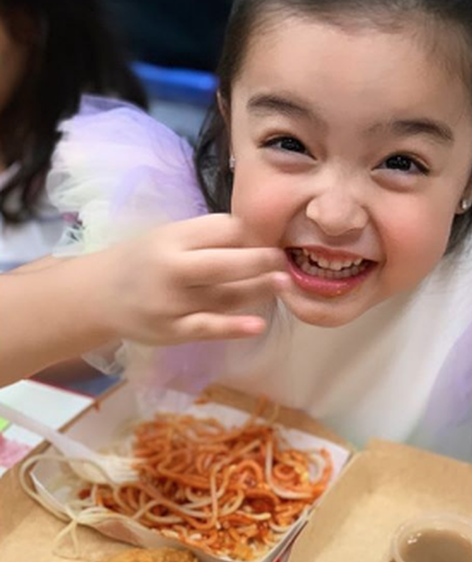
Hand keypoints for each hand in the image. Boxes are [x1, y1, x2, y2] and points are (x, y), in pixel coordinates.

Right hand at [92, 214, 289, 343]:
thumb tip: (257, 237)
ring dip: (258, 290)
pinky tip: (258, 324)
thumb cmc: (142, 262)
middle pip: (224, 264)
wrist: (97, 297)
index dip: (249, 233)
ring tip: (284, 283)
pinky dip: (234, 327)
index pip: (220, 230)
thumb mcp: (167, 237)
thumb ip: (206, 237)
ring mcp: (172, 303)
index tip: (270, 237)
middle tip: (285, 259)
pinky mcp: (173, 331)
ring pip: (223, 296)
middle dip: (260, 261)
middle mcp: (171, 269)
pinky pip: (208, 328)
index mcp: (172, 239)